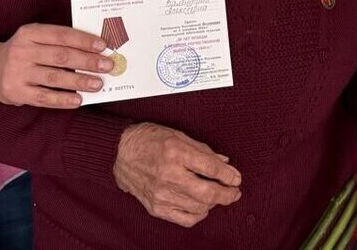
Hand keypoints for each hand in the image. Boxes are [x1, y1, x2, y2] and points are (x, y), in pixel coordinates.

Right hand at [0, 23, 112, 107]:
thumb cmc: (23, 53)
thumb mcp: (34, 38)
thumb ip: (58, 41)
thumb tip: (93, 50)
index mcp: (29, 32)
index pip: (61, 35)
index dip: (84, 40)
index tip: (103, 46)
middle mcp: (22, 51)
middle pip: (61, 56)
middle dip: (87, 61)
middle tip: (107, 66)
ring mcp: (18, 73)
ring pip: (54, 78)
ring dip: (79, 82)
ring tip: (98, 84)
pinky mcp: (16, 92)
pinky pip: (44, 97)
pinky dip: (63, 100)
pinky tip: (78, 100)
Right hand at [114, 123, 241, 227]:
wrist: (120, 152)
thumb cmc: (149, 140)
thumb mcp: (178, 135)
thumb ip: (203, 150)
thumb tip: (225, 163)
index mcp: (175, 152)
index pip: (211, 168)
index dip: (229, 175)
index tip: (236, 178)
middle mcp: (168, 175)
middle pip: (208, 193)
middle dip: (227, 195)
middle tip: (234, 192)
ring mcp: (161, 194)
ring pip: (199, 208)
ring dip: (213, 203)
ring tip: (216, 196)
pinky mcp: (156, 207)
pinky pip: (185, 219)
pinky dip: (198, 215)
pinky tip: (201, 207)